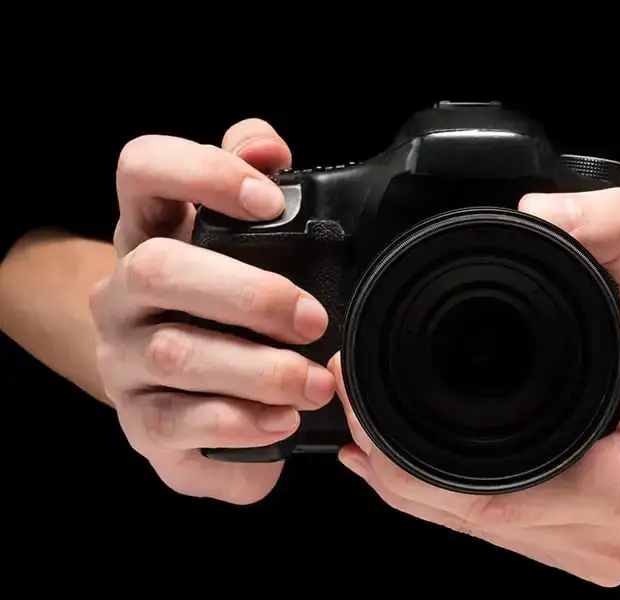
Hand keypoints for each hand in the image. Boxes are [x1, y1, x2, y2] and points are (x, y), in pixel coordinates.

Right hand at [90, 120, 335, 503]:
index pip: (142, 169)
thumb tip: (268, 147)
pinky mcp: (139, 423)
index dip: (202, 173)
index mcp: (149, 232)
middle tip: (314, 319)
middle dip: (250, 293)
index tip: (270, 203)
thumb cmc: (220, 309)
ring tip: (315, 383)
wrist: (182, 394)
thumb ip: (252, 182)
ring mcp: (122, 359)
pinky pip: (176, 423)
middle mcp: (122, 291)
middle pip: (158, 268)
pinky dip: (238, 422)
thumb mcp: (236, 246)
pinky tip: (281, 420)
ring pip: (175, 354)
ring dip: (259, 369)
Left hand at [329, 188, 619, 585]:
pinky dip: (454, 497)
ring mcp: (611, 547)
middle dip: (401, 474)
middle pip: (477, 523)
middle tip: (353, 406)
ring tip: (372, 432)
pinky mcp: (599, 539)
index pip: (494, 503)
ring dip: (421, 489)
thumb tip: (540, 213)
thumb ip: (618, 227)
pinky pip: (507, 527)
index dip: (411, 466)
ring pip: (485, 532)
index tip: (363, 410)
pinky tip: (418, 464)